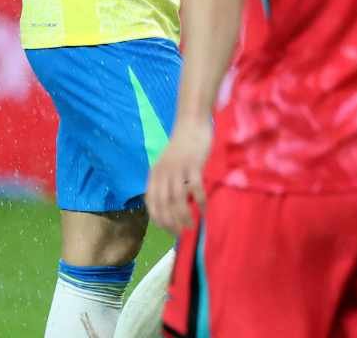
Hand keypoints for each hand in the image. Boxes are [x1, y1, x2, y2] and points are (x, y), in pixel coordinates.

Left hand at [147, 117, 211, 234]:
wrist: (192, 124)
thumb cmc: (182, 146)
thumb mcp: (167, 165)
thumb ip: (166, 182)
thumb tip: (171, 204)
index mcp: (154, 175)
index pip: (151, 203)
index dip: (158, 219)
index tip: (168, 229)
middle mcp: (163, 174)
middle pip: (164, 205)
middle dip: (171, 222)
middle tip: (180, 232)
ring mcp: (178, 169)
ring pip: (178, 200)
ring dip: (184, 216)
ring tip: (191, 226)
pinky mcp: (194, 165)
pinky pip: (195, 188)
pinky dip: (200, 202)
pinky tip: (204, 210)